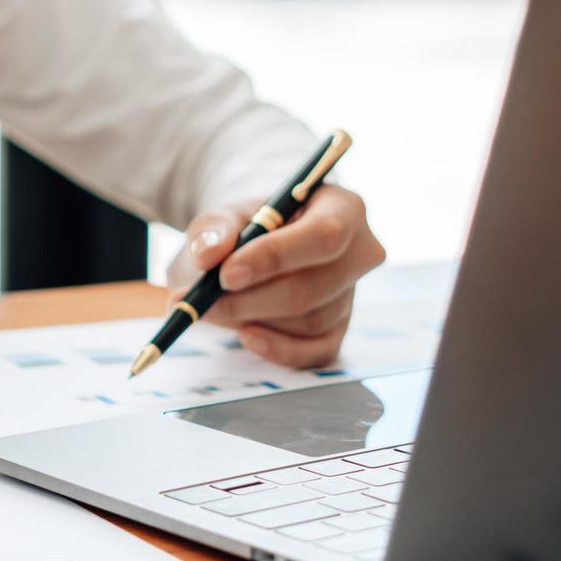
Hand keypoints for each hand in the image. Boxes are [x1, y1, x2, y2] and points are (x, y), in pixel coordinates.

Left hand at [167, 185, 384, 367]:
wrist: (249, 254)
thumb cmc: (243, 230)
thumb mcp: (224, 218)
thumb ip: (213, 229)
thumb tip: (208, 254)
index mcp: (341, 208)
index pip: (322, 236)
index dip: (273, 258)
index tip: (226, 274)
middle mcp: (359, 252)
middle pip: (311, 287)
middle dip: (249, 299)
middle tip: (202, 303)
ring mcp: (351, 295)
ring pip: (308, 321)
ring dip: (252, 319)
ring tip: (212, 308)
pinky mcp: (339, 330)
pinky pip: (315, 352)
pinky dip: (277, 349)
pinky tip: (246, 335)